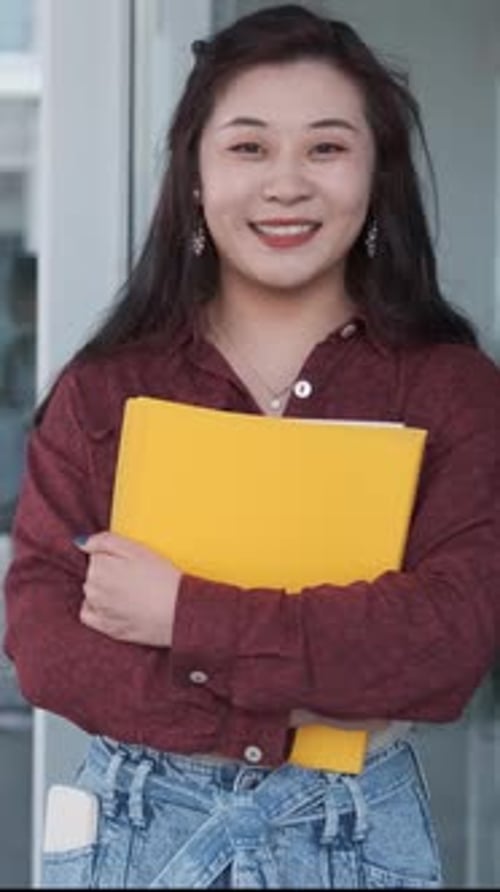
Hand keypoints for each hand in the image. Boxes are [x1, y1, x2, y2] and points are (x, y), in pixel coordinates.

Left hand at [76, 531, 180, 646]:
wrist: (178, 612)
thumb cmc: (162, 577)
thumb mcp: (137, 549)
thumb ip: (105, 541)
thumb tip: (81, 542)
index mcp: (98, 567)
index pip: (96, 555)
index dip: (115, 556)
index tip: (131, 562)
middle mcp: (93, 590)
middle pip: (93, 574)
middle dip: (108, 573)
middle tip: (134, 577)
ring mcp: (99, 610)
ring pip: (93, 594)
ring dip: (105, 591)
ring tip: (130, 592)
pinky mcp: (107, 629)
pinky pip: (89, 615)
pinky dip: (97, 609)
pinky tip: (114, 607)